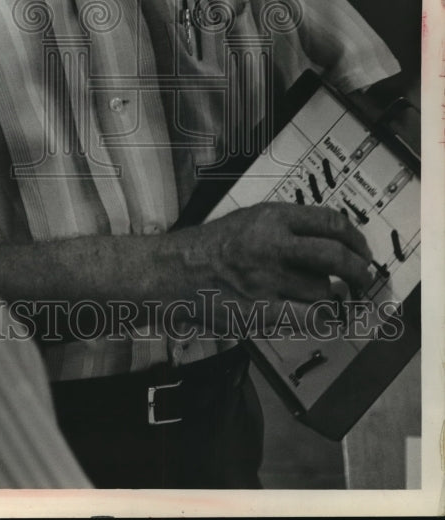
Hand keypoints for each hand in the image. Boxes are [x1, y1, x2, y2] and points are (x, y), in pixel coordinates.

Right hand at [175, 203, 373, 328]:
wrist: (174, 271)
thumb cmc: (211, 246)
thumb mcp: (249, 219)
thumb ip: (286, 226)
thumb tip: (331, 240)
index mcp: (270, 218)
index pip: (329, 221)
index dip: (354, 237)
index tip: (361, 249)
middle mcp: (271, 245)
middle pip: (334, 256)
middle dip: (358, 270)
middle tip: (363, 278)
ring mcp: (266, 280)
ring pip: (321, 290)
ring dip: (324, 296)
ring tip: (311, 296)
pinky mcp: (259, 311)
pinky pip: (307, 319)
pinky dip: (321, 320)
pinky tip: (322, 318)